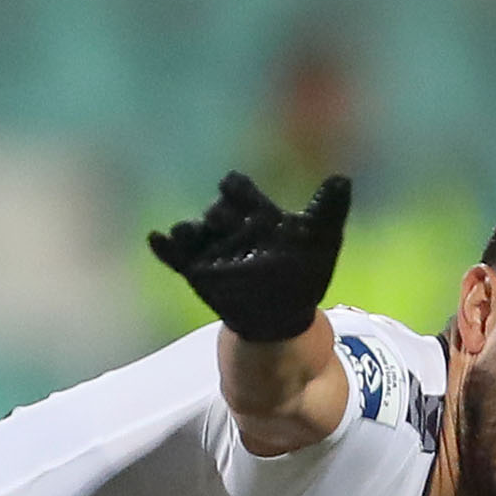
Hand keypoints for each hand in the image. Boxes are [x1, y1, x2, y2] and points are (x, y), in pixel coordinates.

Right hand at [148, 172, 351, 343]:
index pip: (240, 192)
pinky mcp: (195, 271)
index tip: (231, 184)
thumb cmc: (302, 274)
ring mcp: (210, 249)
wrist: (282, 317)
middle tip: (218, 217)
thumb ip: (327, 210)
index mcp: (255, 213)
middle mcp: (229, 226)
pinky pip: (173, 257)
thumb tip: (341, 178)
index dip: (236, 188)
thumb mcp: (321, 240)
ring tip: (182, 231)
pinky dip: (163, 248)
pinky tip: (154, 239)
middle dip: (215, 213)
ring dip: (185, 230)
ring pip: (192, 232)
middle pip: (215, 212)